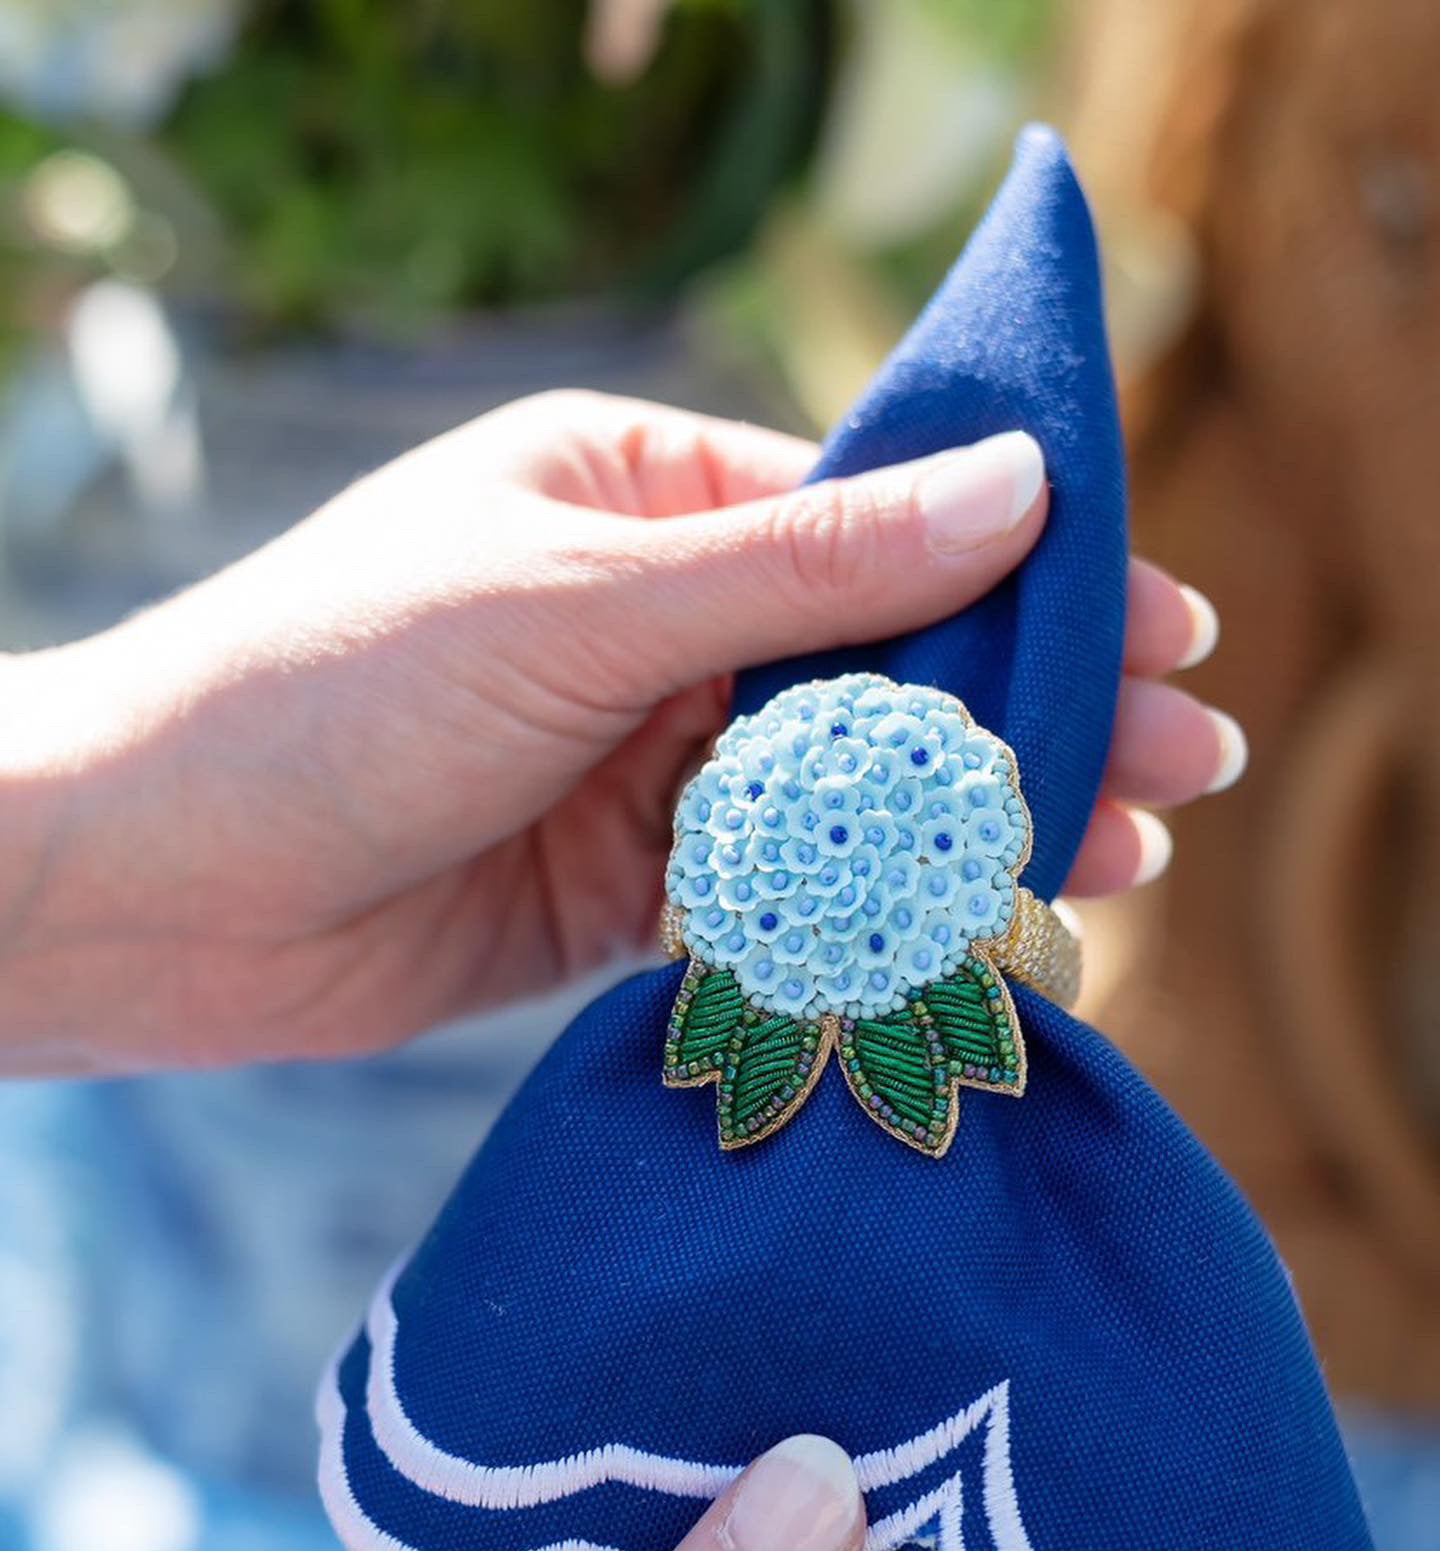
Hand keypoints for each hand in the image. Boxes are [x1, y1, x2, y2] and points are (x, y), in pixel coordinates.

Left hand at [0, 390, 1234, 1075]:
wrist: (153, 892)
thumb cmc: (329, 693)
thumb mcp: (580, 602)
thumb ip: (802, 571)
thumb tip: (1015, 488)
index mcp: (638, 494)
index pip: (875, 521)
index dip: (1027, 574)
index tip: (1163, 623)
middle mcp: (653, 620)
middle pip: (885, 663)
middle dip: (1031, 710)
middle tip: (1183, 761)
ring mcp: (641, 760)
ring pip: (847, 790)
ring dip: (974, 824)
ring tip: (1124, 855)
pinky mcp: (622, 891)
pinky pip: (778, 897)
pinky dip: (872, 916)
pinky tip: (979, 932)